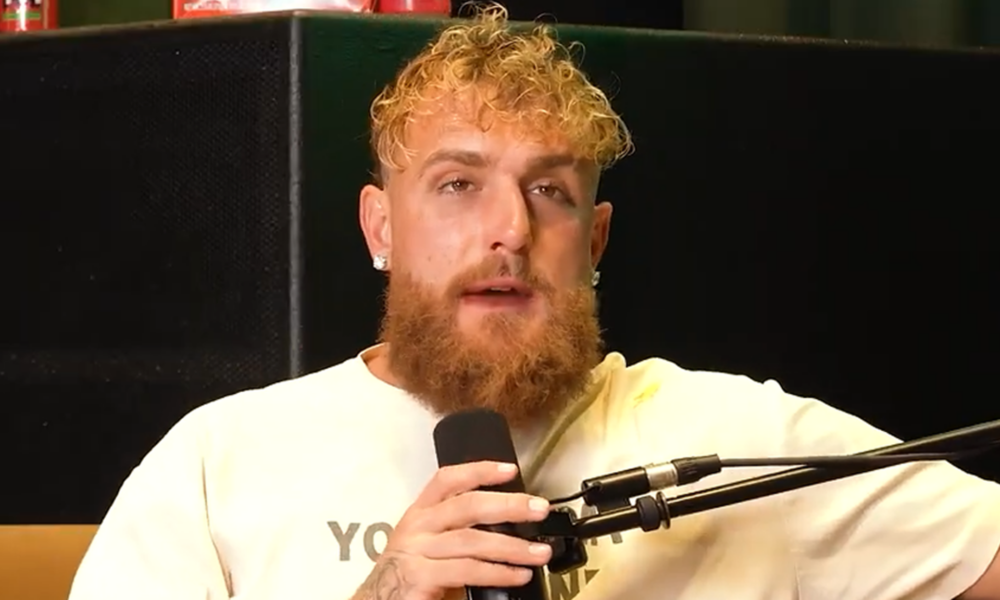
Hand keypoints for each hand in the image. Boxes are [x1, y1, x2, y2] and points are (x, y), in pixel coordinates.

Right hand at [354, 461, 552, 599]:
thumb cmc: (410, 576)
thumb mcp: (430, 546)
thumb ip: (460, 533)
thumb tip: (510, 527)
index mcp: (420, 514)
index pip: (447, 480)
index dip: (479, 470)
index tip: (510, 470)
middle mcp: (417, 528)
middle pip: (467, 506)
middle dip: (509, 505)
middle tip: (539, 509)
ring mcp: (416, 553)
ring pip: (471, 540)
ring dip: (512, 546)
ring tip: (539, 552)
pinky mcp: (420, 578)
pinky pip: (467, 570)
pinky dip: (497, 572)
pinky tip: (517, 575)